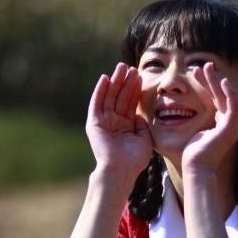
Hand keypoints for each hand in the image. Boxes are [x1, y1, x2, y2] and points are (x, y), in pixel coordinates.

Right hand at [86, 63, 152, 179]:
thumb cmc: (135, 159)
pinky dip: (100, 91)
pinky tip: (105, 78)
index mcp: (125, 126)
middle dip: (125, 82)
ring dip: (115, 82)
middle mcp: (113, 122)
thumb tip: (139, 112)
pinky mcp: (93, 123)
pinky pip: (96, 103)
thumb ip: (141, 123)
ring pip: (109, 97)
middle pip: (120, 97)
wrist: (121, 170)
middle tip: (131, 67)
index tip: (140, 75)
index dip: (135, 89)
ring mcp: (103, 122)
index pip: (130, 103)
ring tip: (121, 67)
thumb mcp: (144, 137)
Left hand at [182, 62, 237, 171]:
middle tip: (203, 64)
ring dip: (217, 82)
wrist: (196, 169)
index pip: (216, 99)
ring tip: (207, 67)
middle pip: (222, 96)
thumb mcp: (193, 131)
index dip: (207, 84)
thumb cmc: (192, 154)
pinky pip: (233, 106)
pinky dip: (229, 93)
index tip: (195, 72)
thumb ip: (194, 121)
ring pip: (227, 98)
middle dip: (212, 79)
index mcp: (222, 124)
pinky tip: (222, 81)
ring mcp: (232, 126)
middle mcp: (230, 124)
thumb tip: (181, 112)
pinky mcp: (231, 128)